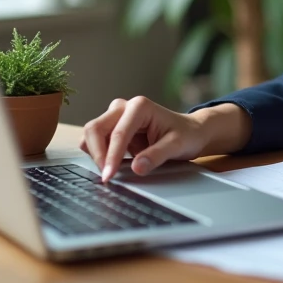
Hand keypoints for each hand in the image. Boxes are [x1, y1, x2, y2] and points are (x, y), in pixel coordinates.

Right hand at [80, 96, 207, 182]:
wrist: (190, 132)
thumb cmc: (186, 135)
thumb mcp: (177, 146)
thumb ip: (156, 156)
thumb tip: (136, 168)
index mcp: (140, 106)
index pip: (118, 133)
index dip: (111, 156)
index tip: (109, 176)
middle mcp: (124, 107)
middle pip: (95, 128)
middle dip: (97, 153)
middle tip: (106, 176)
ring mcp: (116, 116)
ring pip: (91, 133)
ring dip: (96, 153)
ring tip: (111, 170)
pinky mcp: (113, 127)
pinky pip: (96, 140)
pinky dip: (98, 153)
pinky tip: (112, 164)